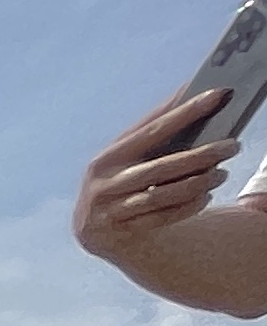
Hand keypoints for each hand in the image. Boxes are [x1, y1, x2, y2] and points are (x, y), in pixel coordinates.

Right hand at [78, 89, 241, 258]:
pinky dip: (188, 207)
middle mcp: (104, 184)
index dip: (186, 112)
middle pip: (161, 167)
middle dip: (201, 155)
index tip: (218, 95)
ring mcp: (110, 210)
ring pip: (162, 195)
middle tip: (232, 145)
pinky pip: (162, 218)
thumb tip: (189, 92)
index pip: (153, 131)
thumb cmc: (121, 182)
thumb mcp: (127, 157)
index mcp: (108, 157)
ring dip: (198, 183)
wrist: (92, 229)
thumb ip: (153, 131)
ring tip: (222, 173)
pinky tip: (205, 196)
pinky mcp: (120, 233)